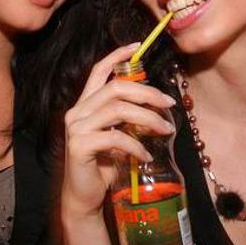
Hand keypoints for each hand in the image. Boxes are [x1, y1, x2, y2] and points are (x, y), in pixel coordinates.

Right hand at [62, 44, 176, 219]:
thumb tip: (156, 108)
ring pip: (118, 110)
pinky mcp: (80, 146)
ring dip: (148, 118)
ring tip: (165, 129)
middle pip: (116, 88)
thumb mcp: (116, 137)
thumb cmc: (101, 166)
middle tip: (169, 103)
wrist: (84, 197)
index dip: (117, 56)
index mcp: (84, 105)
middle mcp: (77, 112)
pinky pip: (115, 138)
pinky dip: (136, 146)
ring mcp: (76, 128)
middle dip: (147, 92)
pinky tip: (145, 156)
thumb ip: (127, 120)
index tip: (137, 47)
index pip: (98, 72)